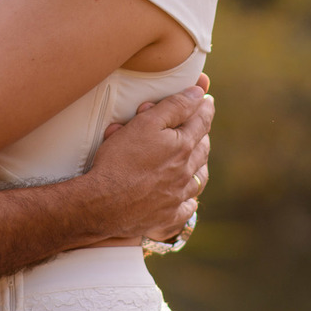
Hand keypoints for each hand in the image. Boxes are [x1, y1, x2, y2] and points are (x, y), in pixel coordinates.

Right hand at [88, 80, 213, 241]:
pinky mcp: (167, 216)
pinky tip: (188, 199)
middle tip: (201, 127)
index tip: (207, 101)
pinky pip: (186, 209)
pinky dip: (189, 201)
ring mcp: (177, 196)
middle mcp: (184, 172)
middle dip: (202, 136)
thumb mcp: (145, 124)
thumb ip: (174, 107)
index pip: (201, 123)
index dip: (204, 109)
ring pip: (197, 179)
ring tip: (198, 159)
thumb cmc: (120, 161)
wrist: (103, 204)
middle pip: (202, 150)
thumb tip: (198, 94)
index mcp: (182, 147)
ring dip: (200, 167)